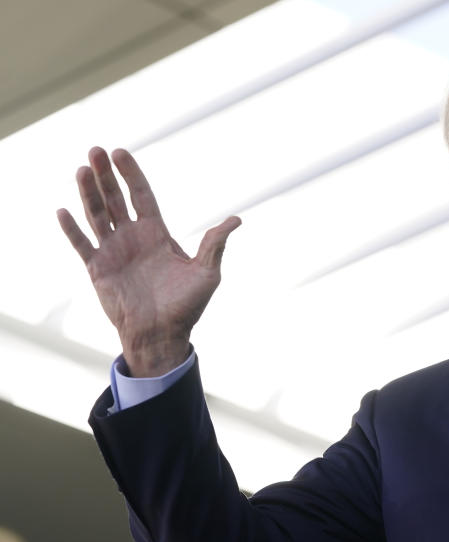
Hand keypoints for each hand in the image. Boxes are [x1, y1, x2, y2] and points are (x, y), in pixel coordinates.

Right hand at [57, 147, 240, 376]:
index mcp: (157, 234)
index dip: (131, 173)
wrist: (163, 336)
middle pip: (115, 198)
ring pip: (96, 214)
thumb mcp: (207, 273)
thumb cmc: (187, 306)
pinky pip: (81, 245)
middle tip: (96, 149)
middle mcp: (132, 238)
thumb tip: (236, 220)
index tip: (120, 152)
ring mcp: (113, 252)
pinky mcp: (98, 269)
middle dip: (106, 175)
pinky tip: (63, 211)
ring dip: (87, 192)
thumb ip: (215, 244)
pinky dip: (71, 229)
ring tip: (82, 169)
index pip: (141, 195)